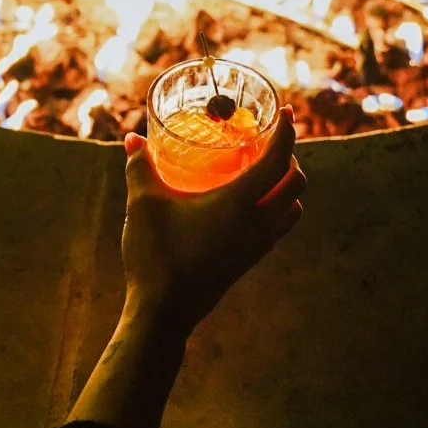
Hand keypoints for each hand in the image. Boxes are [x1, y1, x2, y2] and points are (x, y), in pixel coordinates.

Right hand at [120, 106, 304, 338]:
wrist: (164, 313)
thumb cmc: (155, 255)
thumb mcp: (142, 204)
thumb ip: (140, 167)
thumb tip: (132, 140)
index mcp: (240, 203)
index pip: (277, 159)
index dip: (285, 133)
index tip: (285, 114)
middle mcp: (258, 223)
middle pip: (295, 184)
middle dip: (290, 159)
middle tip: (269, 144)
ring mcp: (256, 246)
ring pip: (292, 209)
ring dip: (287, 187)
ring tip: (266, 174)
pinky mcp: (248, 262)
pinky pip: (278, 229)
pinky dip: (277, 209)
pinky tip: (249, 208)